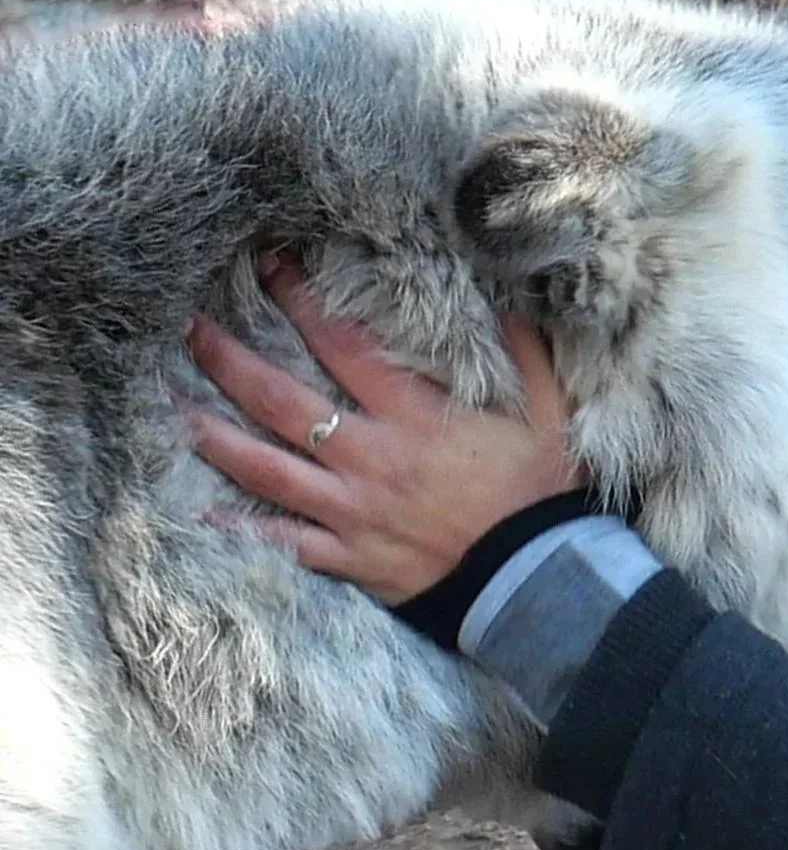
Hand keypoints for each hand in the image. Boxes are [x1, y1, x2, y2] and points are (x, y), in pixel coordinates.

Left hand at [183, 261, 585, 604]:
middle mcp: (370, 459)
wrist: (536, 580)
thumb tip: (506, 304)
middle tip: (192, 327)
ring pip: (265, 468)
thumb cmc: (541, 494)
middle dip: (231, 359)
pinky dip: (244, 527)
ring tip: (176, 404)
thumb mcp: (549, 414)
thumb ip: (525, 355)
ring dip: (215, 433)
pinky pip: (285, 541)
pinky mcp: (350, 556)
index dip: (303, 302)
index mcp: (414, 418)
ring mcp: (352, 511)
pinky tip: (207, 510)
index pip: (343, 347)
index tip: (273, 269)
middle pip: (281, 401)